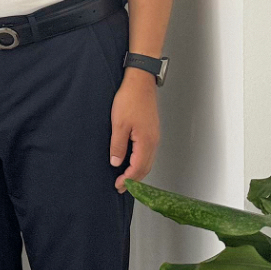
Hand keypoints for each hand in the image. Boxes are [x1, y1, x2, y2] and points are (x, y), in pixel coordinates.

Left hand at [111, 71, 160, 191]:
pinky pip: (148, 152)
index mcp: (146, 141)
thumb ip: (118, 145)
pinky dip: (140, 161)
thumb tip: (116, 162)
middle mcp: (153, 141)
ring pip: (148, 161)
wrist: (140, 82)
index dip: (128, 180)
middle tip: (121, 187)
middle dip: (134, 180)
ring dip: (137, 171)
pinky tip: (131, 161)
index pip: (138, 168)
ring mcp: (154, 136)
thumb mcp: (119, 124)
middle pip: (146, 167)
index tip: (119, 186)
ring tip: (125, 178)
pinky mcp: (152, 131)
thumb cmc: (130, 99)